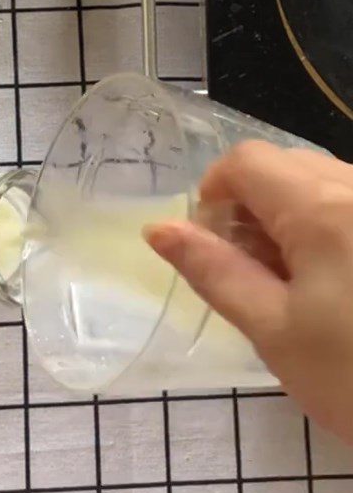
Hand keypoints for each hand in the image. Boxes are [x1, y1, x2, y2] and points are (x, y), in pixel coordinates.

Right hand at [145, 142, 352, 444]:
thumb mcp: (275, 332)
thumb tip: (158, 230)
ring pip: (327, 182)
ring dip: (295, 217)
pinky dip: (334, 227)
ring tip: (304, 283)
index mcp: (324, 209)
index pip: (246, 160)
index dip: (214, 191)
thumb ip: (214, 271)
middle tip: (256, 272)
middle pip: (287, 166)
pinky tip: (343, 282)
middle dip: (254, 206)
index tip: (213, 242)